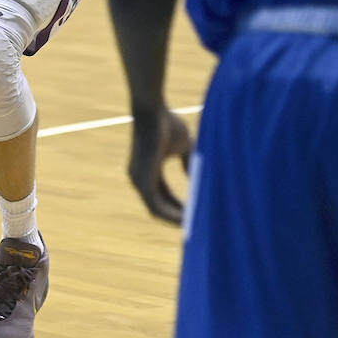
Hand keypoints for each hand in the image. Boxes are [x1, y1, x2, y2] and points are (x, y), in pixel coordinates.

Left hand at [128, 104, 193, 223]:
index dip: (179, 206)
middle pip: (160, 207)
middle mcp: (139, 178)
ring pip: (157, 211)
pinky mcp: (141, 181)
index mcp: (148, 170)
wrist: (152, 111)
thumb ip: (188, 161)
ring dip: (177, 220)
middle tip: (199, 226)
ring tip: (197, 226)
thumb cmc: (167, 123)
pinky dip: (172, 215)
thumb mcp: (184, 145)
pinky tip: (188, 219)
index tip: (196, 214)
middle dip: (178, 218)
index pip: (163, 195)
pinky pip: (156, 207)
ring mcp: (138, 180)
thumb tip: (195, 176)